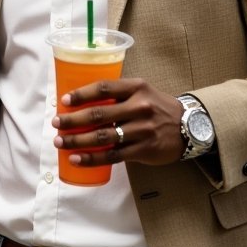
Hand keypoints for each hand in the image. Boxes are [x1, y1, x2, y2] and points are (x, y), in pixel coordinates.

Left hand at [52, 76, 184, 168]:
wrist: (190, 127)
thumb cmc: (157, 107)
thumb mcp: (142, 91)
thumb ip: (118, 94)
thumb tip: (82, 101)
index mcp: (137, 87)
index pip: (103, 88)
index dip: (81, 94)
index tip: (64, 101)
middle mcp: (140, 107)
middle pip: (99, 114)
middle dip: (72, 120)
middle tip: (56, 124)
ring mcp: (142, 130)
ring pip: (103, 137)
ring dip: (77, 141)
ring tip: (60, 142)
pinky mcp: (144, 149)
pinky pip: (112, 155)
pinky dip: (92, 158)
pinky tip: (77, 159)